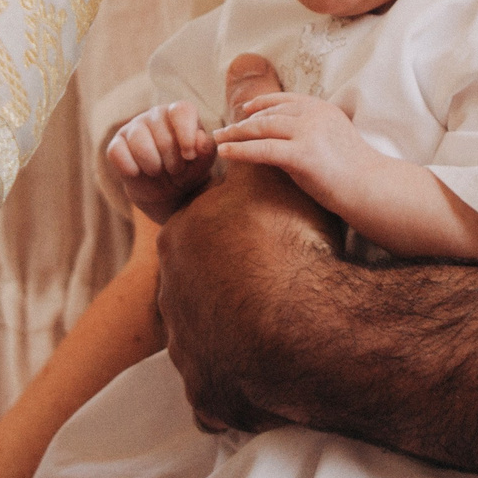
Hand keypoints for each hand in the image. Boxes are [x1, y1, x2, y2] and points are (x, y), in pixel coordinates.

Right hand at [107, 102, 217, 224]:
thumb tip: (200, 139)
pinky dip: (130, 167)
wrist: (165, 192)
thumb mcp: (202, 163)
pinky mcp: (116, 144)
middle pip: (162, 134)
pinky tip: (137, 173)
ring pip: (139, 141)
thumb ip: (206, 150)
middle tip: (175, 170)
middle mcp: (155, 114)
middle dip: (172, 161)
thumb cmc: (188, 170)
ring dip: (152, 165)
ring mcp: (134, 127)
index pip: (181, 110)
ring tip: (158, 171)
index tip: (189, 156)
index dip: (186, 134)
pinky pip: (117, 152)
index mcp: (179, 113)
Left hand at [156, 160, 344, 433]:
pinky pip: (215, 392)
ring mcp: (185, 345)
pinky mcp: (205, 391)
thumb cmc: (290, 244)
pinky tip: (263, 376)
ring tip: (275, 332)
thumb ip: (250, 146)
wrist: (307, 325)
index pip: (203, 235)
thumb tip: (238, 85)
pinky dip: (235, 386)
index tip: (270, 246)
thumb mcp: (268, 177)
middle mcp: (170, 292)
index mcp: (179, 240)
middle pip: (199, 285)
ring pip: (205, 336)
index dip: (240, 237)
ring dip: (232, 335)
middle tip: (276, 287)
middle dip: (230, 287)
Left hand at [215, 91, 374, 218]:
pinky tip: (225, 152)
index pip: (285, 100)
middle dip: (243, 122)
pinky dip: (240, 150)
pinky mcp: (303, 155)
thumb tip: (283, 137)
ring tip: (218, 140)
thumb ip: (311, 132)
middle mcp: (314, 114)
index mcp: (322, 108)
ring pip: (262, 128)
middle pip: (269, 114)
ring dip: (236, 133)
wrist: (375, 189)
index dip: (262, 103)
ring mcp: (309, 133)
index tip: (245, 108)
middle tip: (223, 129)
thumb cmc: (357, 173)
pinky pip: (263, 150)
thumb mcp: (333, 139)